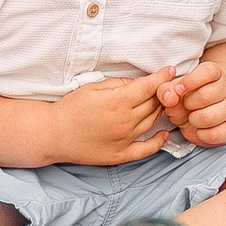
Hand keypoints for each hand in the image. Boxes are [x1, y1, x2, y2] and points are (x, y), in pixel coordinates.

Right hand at [44, 74, 170, 165]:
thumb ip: (118, 83)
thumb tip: (138, 83)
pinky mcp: (121, 155)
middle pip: (154, 104)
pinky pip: (146, 149)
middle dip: (162, 93)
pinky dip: (159, 142)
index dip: (163, 77)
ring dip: (160, 111)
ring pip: (152, 122)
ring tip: (161, 103)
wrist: (54, 134)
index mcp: (118, 102)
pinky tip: (164, 134)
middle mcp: (125, 121)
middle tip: (164, 86)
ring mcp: (125, 139)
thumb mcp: (93, 87)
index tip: (171, 71)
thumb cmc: (71, 108)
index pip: (150, 87)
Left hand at [162, 61, 225, 146]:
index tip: (178, 89)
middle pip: (205, 96)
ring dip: (193, 120)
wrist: (201, 114)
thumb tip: (169, 97)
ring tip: (192, 118)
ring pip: (210, 117)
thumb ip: (166, 90)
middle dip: (187, 104)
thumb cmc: (186, 99)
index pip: (209, 72)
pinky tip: (200, 129)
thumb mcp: (173, 91)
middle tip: (185, 106)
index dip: (190, 81)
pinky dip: (201, 135)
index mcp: (214, 73)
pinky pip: (215, 135)